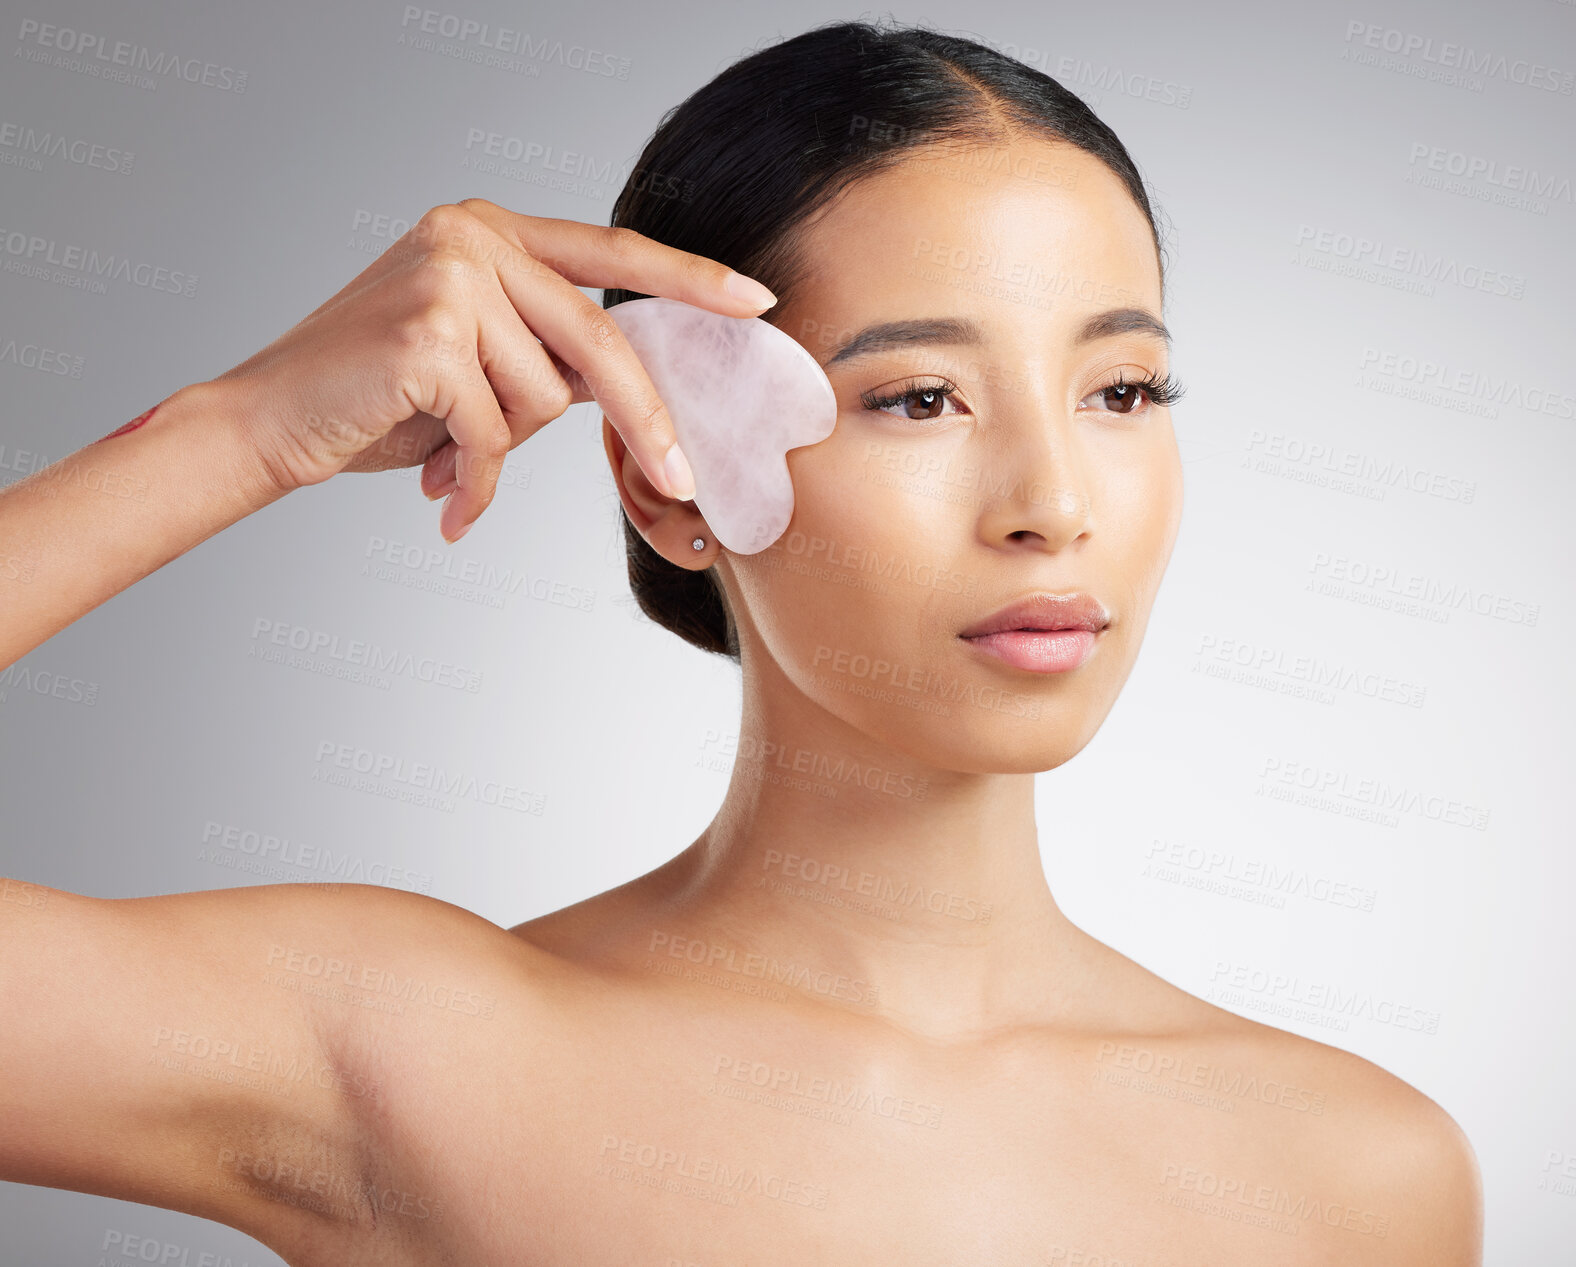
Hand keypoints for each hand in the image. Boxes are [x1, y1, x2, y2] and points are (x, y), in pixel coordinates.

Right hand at [207, 199, 777, 541]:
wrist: (270, 422)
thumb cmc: (379, 399)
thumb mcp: (480, 361)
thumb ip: (548, 352)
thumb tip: (629, 387)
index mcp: (492, 230)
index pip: (612, 251)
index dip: (688, 278)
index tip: (755, 302)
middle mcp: (472, 236)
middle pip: (598, 340)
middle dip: (642, 420)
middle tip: (681, 479)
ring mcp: (447, 278)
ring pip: (541, 398)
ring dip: (503, 448)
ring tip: (447, 452)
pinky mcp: (426, 335)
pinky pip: (494, 433)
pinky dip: (476, 478)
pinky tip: (440, 486)